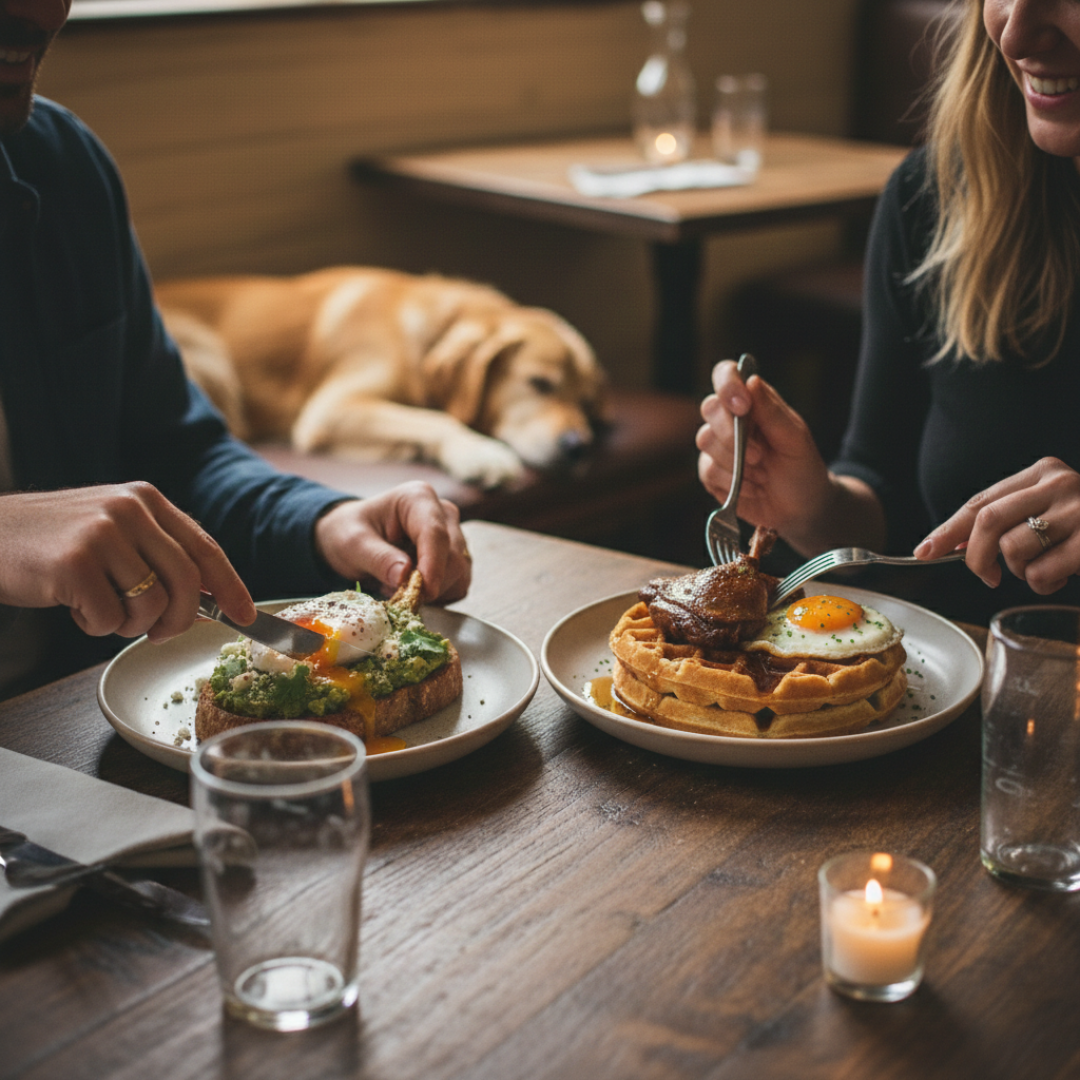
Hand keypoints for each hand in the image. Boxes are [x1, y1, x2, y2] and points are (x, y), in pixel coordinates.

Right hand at [0, 483, 254, 641]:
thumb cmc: (53, 543)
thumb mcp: (112, 530)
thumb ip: (157, 552)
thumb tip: (207, 596)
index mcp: (146, 500)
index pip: (204, 547)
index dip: (231, 586)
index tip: (248, 616)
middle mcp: (130, 510)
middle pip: (187, 581)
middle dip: (181, 619)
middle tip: (161, 634)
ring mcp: (102, 534)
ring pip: (152, 604)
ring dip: (132, 625)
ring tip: (103, 611)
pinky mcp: (74, 563)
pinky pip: (111, 618)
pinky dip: (97, 625)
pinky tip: (75, 607)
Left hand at [314, 482, 471, 603]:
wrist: (353, 537)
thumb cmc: (350, 532)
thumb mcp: (352, 543)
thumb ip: (378, 557)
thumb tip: (404, 575)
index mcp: (418, 498)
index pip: (435, 533)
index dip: (433, 565)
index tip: (423, 592)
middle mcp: (443, 513)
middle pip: (453, 556)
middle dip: (430, 583)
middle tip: (396, 596)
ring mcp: (453, 535)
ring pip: (460, 573)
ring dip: (433, 591)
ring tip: (398, 588)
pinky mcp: (456, 557)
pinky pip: (458, 584)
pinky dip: (438, 595)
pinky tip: (413, 589)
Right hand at [697, 360, 834, 538]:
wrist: (801, 509)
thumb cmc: (802, 468)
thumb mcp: (795, 439)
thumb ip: (772, 411)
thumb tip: (751, 380)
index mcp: (752, 402)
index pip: (726, 375)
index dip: (727, 385)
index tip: (742, 406)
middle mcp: (730, 419)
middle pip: (710, 408)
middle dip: (731, 434)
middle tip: (759, 456)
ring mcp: (717, 446)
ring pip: (705, 440)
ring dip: (736, 462)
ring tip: (762, 475)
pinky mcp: (711, 473)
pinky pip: (707, 470)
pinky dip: (733, 482)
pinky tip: (753, 488)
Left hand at [915, 457, 1079, 593]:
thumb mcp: (1050, 509)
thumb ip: (1009, 519)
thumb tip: (955, 543)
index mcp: (1042, 473)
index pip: (980, 501)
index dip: (947, 529)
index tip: (924, 551)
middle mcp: (1060, 484)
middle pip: (988, 521)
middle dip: (975, 557)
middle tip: (985, 577)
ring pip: (1014, 548)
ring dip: (1019, 573)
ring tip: (1042, 571)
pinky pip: (1043, 571)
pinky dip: (1042, 584)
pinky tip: (1062, 576)